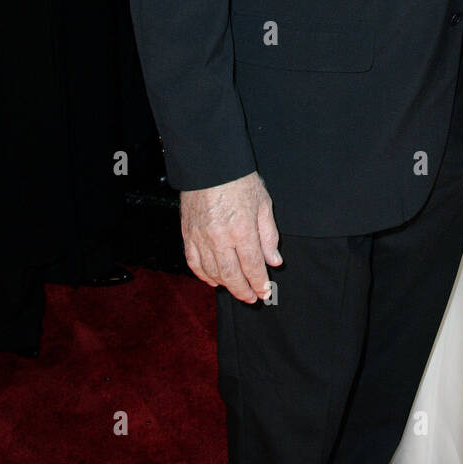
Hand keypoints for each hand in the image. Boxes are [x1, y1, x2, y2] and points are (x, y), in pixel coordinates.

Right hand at [181, 172, 281, 303]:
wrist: (210, 165)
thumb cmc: (238, 180)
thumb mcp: (263, 204)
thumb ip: (269, 236)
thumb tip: (274, 261)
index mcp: (242, 229)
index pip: (252, 266)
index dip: (259, 283)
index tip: (265, 292)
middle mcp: (220, 238)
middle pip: (232, 275)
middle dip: (243, 291)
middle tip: (252, 298)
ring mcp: (201, 237)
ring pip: (212, 272)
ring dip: (225, 285)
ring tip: (236, 289)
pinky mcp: (188, 234)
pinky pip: (194, 263)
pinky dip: (203, 275)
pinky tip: (213, 280)